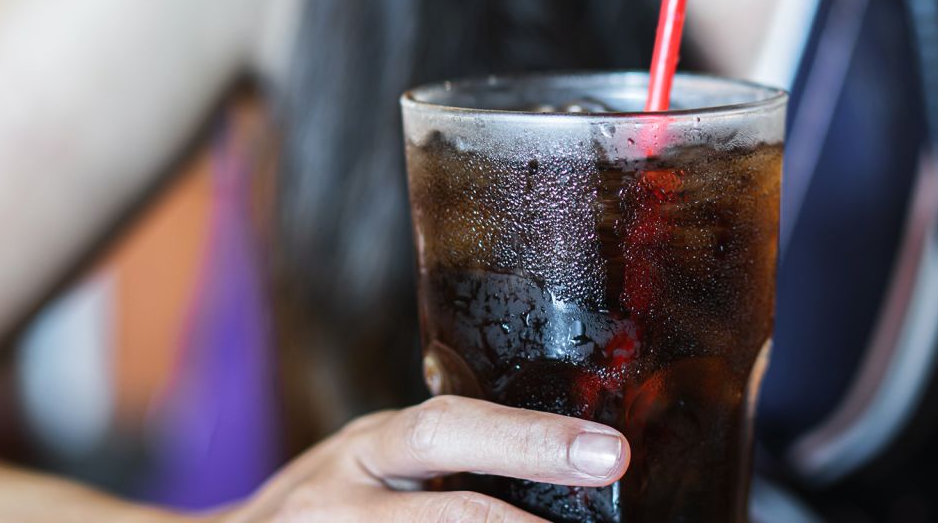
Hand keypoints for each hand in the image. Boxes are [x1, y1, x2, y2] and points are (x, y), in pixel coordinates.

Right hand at [213, 396, 628, 521]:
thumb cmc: (327, 504)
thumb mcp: (376, 461)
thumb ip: (441, 454)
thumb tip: (560, 457)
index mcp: (366, 449)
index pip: (449, 430)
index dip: (531, 439)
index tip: (610, 454)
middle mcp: (341, 499)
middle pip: (449, 506)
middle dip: (530, 494)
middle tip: (607, 490)